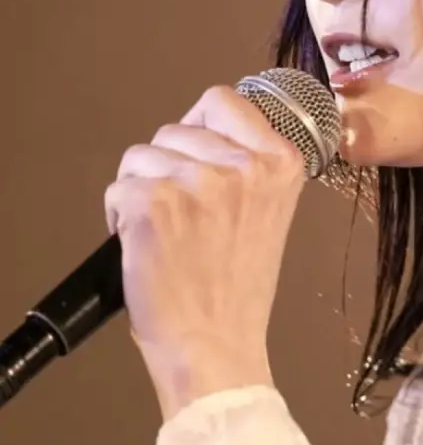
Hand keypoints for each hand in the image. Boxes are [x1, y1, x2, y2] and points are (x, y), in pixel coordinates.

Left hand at [104, 85, 306, 419]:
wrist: (217, 344)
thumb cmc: (238, 287)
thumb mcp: (271, 209)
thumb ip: (250, 164)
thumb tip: (206, 128)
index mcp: (281, 162)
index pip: (222, 100)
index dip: (201, 129)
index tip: (201, 158)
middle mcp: (243, 166)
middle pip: (175, 129)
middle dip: (168, 166)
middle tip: (186, 215)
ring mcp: (198, 183)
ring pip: (141, 156)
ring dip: (143, 190)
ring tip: (168, 231)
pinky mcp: (154, 205)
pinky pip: (118, 189)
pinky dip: (120, 216)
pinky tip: (146, 245)